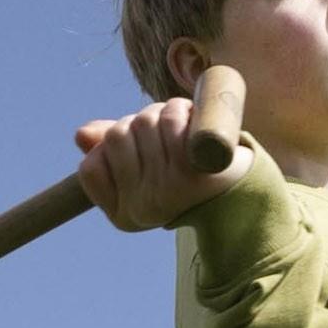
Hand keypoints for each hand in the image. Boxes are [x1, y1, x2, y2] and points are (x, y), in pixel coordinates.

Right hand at [72, 95, 243, 231]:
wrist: (246, 194)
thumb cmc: (189, 177)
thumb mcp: (144, 167)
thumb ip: (110, 151)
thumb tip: (81, 135)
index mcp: (126, 213)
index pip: (89, 168)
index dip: (110, 151)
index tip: (139, 155)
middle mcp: (141, 208)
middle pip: (116, 137)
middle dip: (141, 124)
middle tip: (167, 135)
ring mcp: (164, 193)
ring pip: (141, 123)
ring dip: (163, 114)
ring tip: (182, 132)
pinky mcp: (192, 175)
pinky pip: (169, 123)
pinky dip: (180, 114)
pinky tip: (192, 132)